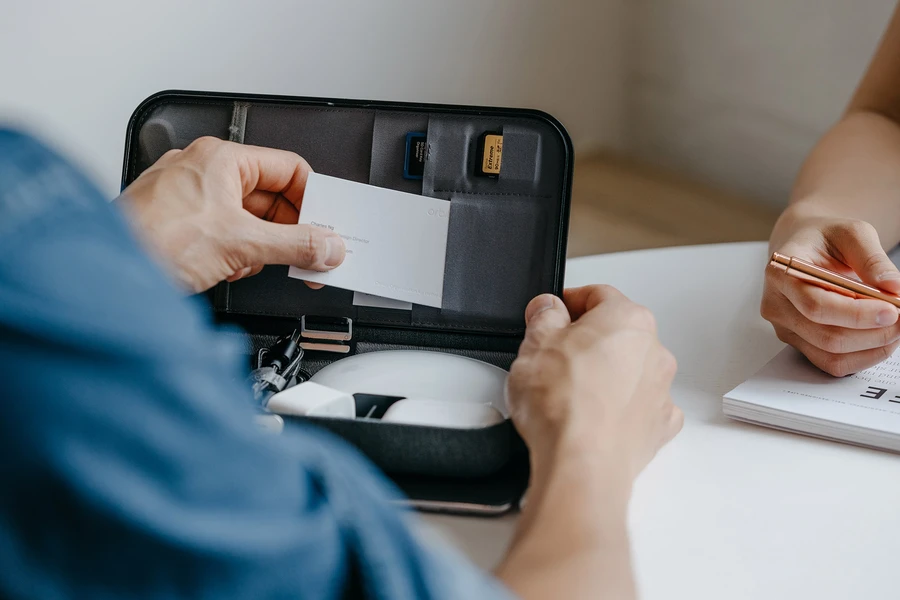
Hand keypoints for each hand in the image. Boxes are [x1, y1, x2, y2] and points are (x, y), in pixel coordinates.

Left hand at [117, 137, 344, 292]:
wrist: (101, 272)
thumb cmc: (150, 239)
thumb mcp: (241, 243)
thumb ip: (295, 245)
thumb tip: (328, 246)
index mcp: (222, 158)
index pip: (288, 169)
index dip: (313, 200)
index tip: (327, 227)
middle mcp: (206, 171)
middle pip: (271, 198)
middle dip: (287, 231)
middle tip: (308, 254)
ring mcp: (192, 198)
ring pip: (250, 220)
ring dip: (258, 247)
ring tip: (250, 262)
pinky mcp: (182, 225)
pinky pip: (227, 235)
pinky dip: (235, 254)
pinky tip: (227, 267)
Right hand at [507, 285, 682, 480]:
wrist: (581, 463)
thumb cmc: (563, 405)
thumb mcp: (535, 342)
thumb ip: (544, 315)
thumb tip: (548, 308)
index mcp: (628, 319)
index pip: (597, 295)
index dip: (569, 302)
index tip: (551, 315)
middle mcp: (653, 350)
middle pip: (616, 333)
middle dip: (587, 341)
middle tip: (554, 357)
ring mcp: (660, 390)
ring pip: (629, 370)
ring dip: (605, 375)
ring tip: (570, 394)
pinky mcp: (658, 426)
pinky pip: (639, 407)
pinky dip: (620, 409)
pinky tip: (593, 417)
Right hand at [762, 210, 899, 376]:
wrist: (804, 247)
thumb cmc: (825, 239)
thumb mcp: (851, 233)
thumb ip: (872, 259)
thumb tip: (893, 287)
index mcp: (781, 273)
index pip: (816, 305)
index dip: (857, 314)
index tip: (893, 310)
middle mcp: (776, 304)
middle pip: (826, 335)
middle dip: (873, 333)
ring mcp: (784, 327)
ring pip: (831, 355)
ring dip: (872, 347)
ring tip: (895, 328)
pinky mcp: (797, 342)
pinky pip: (830, 363)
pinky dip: (863, 357)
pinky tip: (880, 340)